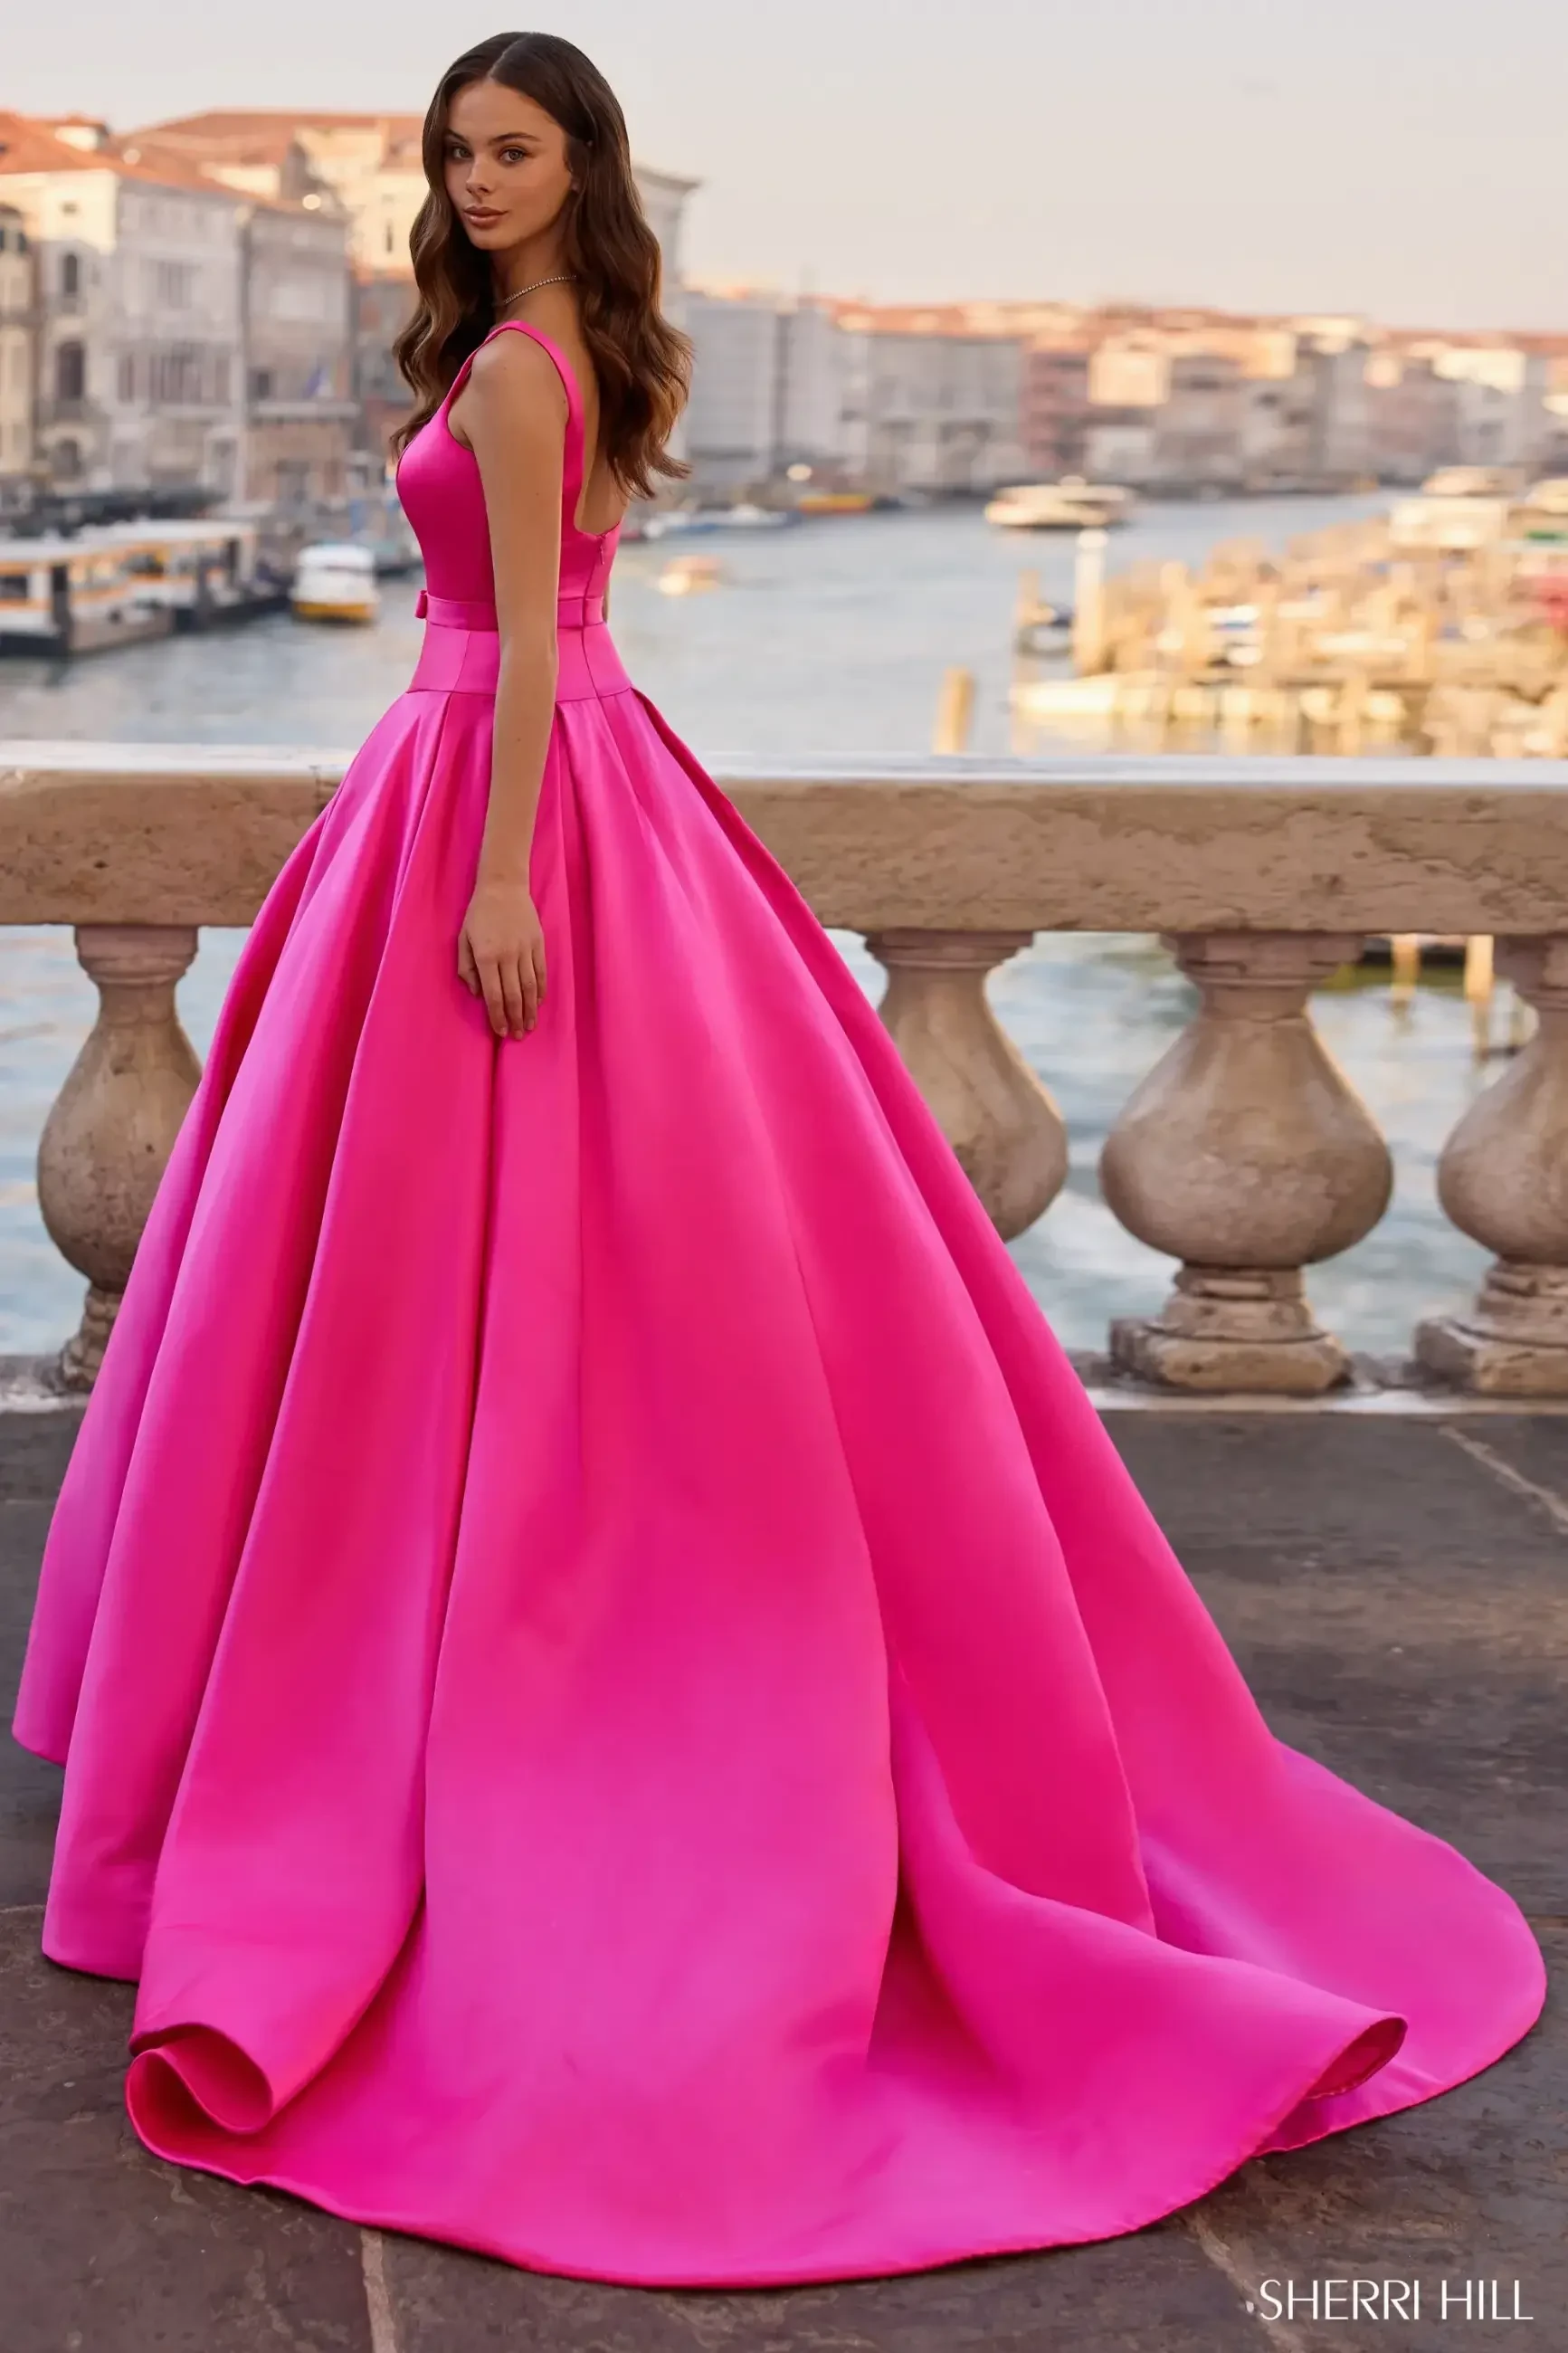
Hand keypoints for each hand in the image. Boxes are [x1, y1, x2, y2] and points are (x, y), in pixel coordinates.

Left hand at [458, 873, 545, 1038]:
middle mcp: (507, 956)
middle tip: (518, 1036)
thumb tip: (477, 993)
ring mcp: (525, 950)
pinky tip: (538, 1003)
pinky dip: (541, 991)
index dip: (498, 1016)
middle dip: (515, 1019)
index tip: (501, 1032)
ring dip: (530, 1010)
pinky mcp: (538, 944)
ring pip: (530, 987)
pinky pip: (541, 972)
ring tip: (530, 1026)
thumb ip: (466, 968)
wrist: (503, 886)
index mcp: (486, 956)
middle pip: (514, 996)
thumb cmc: (478, 914)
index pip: (494, 995)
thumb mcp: (462, 939)